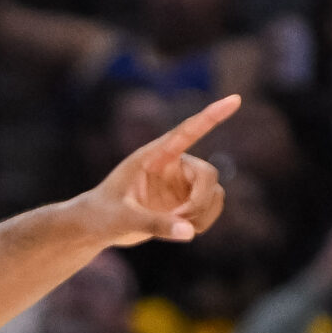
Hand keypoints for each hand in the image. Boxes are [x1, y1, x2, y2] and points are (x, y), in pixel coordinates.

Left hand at [79, 94, 238, 246]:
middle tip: (179, 221)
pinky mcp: (186, 200)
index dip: (211, 116)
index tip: (235, 99)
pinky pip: (211, 207)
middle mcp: (173, 164)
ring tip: (175, 227)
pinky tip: (182, 230)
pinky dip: (203, 221)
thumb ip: (154, 225)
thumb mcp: (123, 220)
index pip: (186, 132)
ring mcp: (182, 182)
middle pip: (208, 174)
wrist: (96, 226)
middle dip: (200, 202)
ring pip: (214, 193)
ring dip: (202, 214)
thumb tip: (189, 232)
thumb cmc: (102, 215)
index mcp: (153, 156)